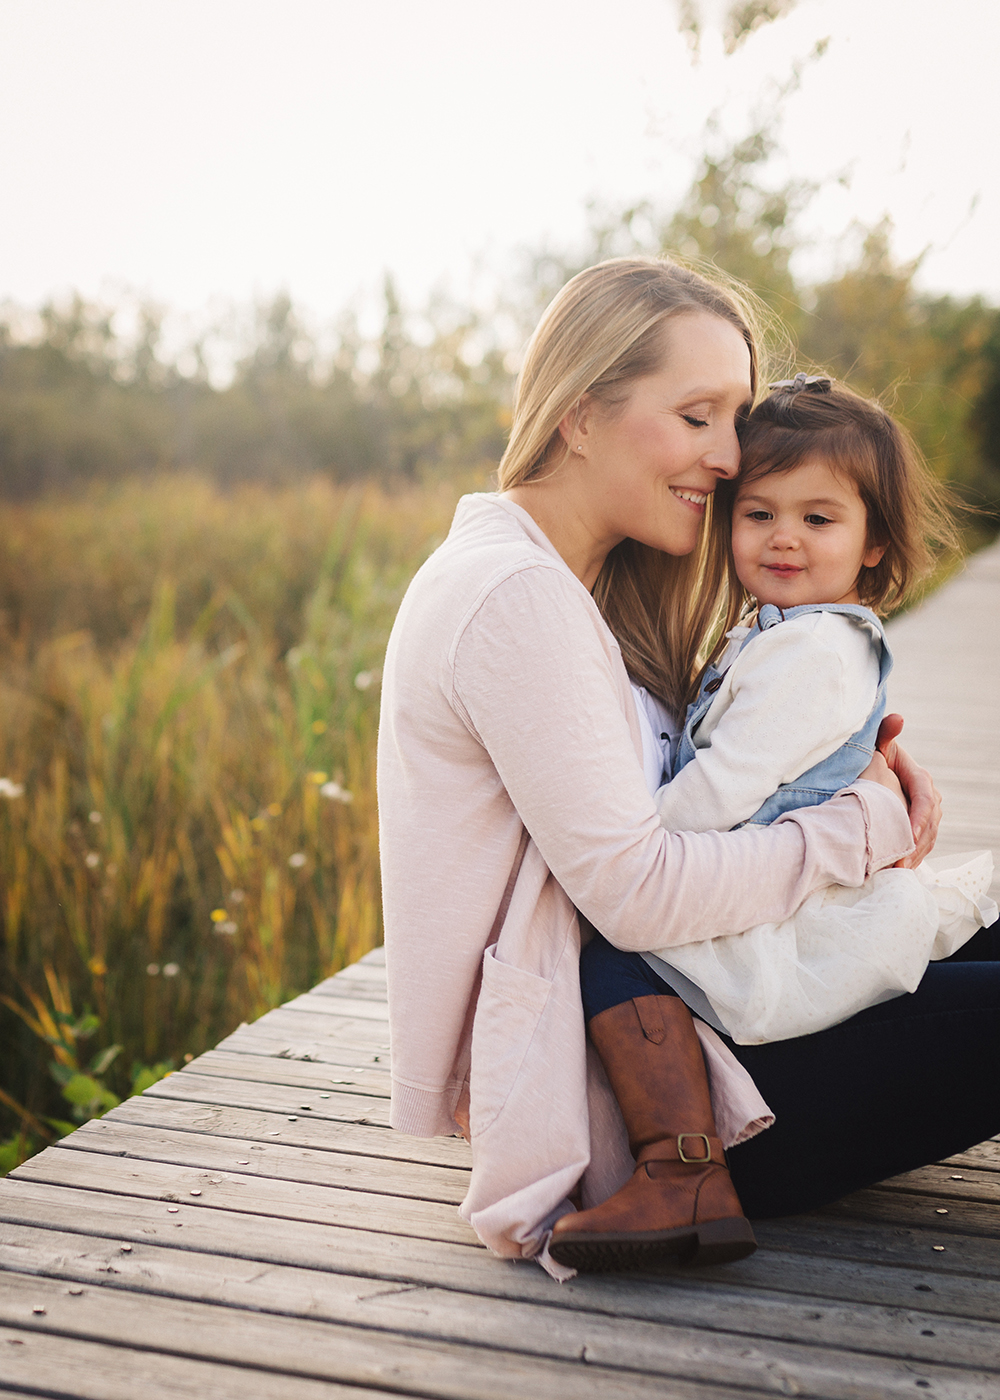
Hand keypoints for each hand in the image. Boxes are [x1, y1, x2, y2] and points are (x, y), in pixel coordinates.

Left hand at [876, 713, 941, 866]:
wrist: (875, 771)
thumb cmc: (873, 757)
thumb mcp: (876, 746)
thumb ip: (884, 733)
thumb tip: (897, 718)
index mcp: (920, 778)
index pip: (925, 799)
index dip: (918, 818)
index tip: (908, 835)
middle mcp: (929, 797)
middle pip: (929, 824)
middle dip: (916, 844)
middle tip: (899, 862)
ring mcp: (927, 814)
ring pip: (928, 837)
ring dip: (915, 854)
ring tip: (898, 869)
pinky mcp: (921, 826)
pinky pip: (922, 844)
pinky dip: (913, 856)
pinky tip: (899, 869)